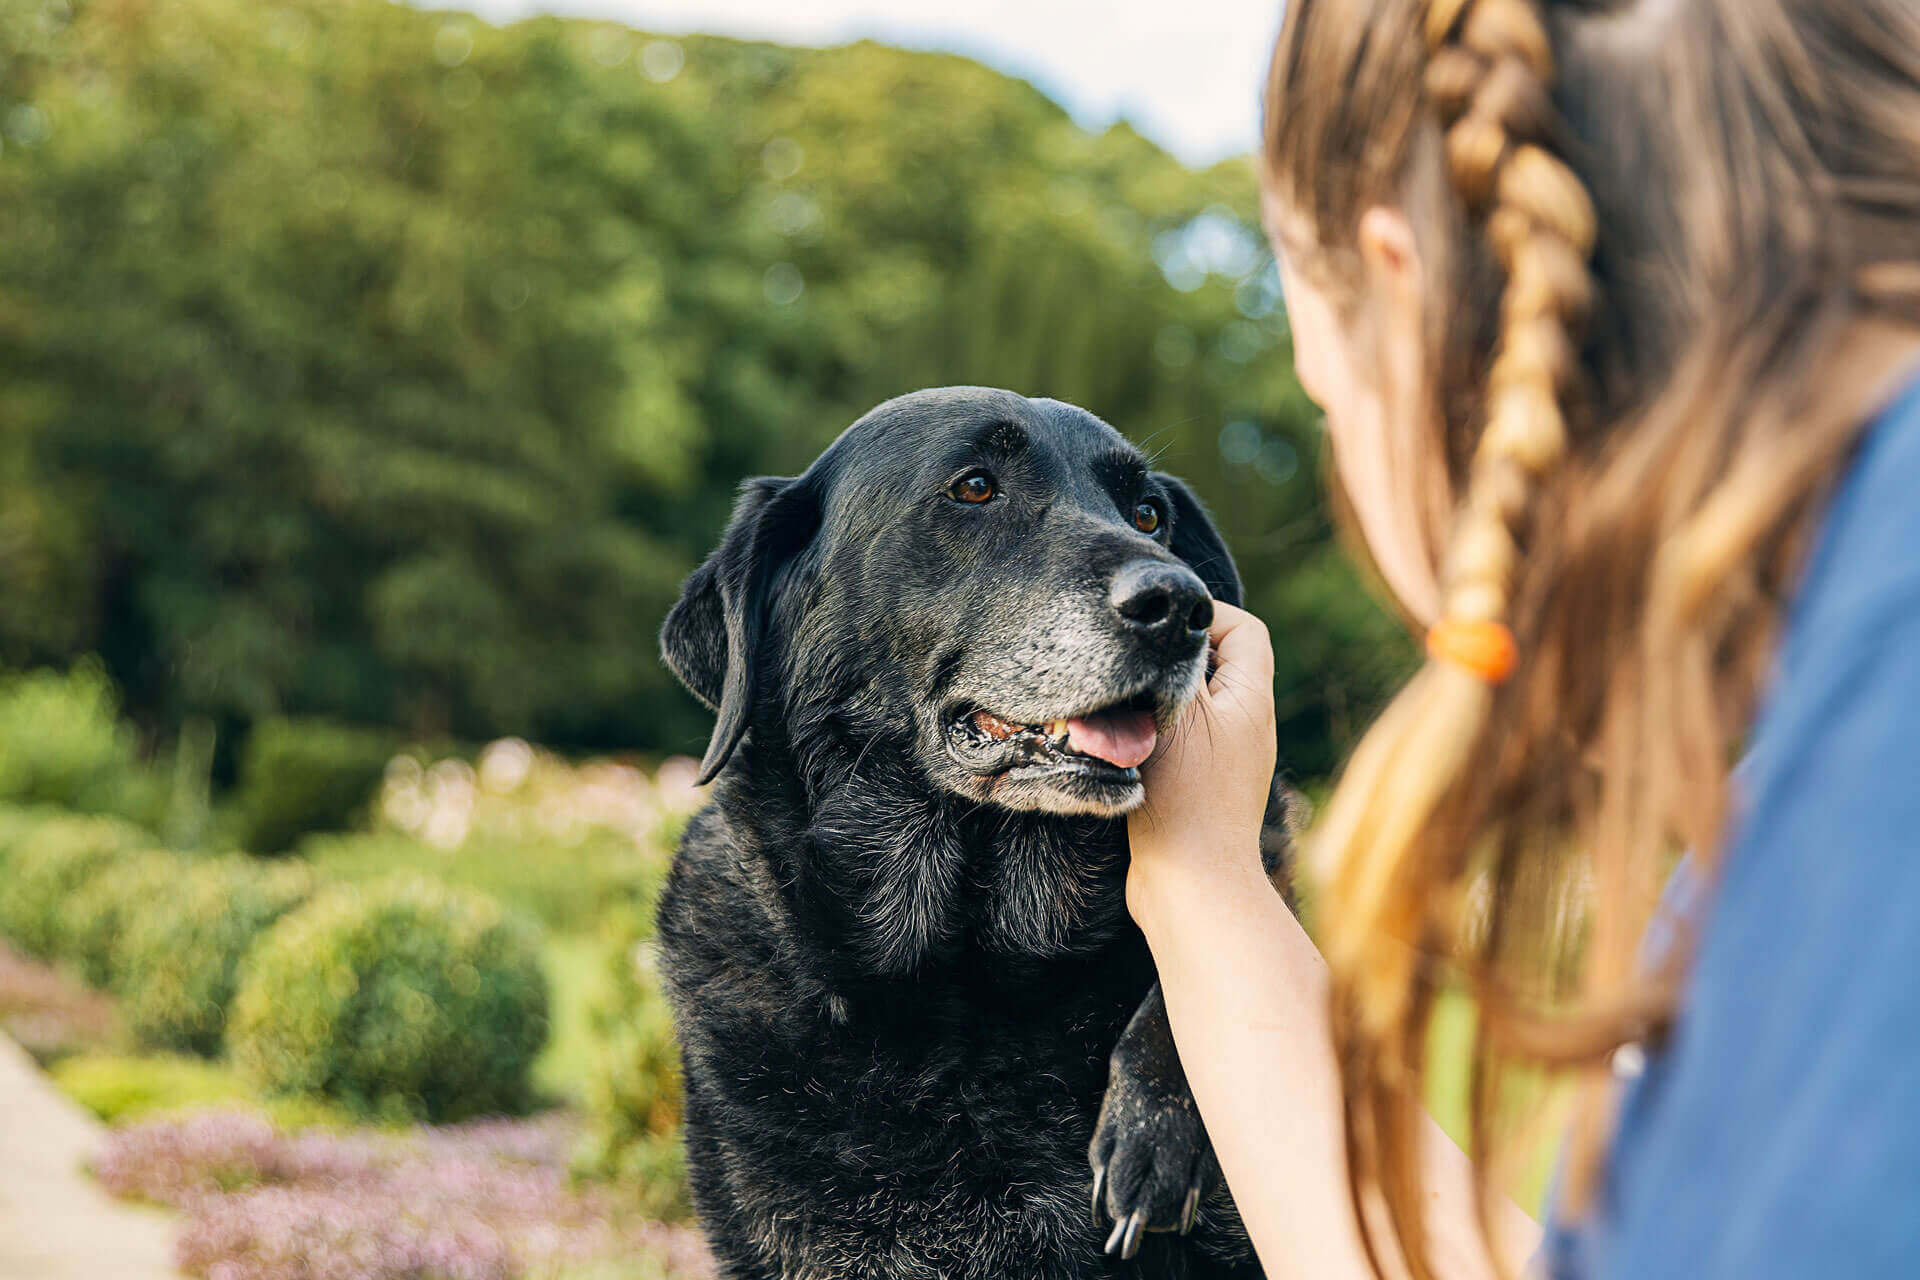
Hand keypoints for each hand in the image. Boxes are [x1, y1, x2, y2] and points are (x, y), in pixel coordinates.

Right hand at [1128, 601, 1277, 923]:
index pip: (1244, 629)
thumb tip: (1169, 625)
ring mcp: (1228, 759)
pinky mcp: (1203, 789)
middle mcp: (1249, 726)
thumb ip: (1176, 661)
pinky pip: (1181, 741)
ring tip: (1122, 707)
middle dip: (1173, 658)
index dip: (1205, 615)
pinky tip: (1122, 746)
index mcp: (1252, 699)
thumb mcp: (1178, 712)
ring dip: (1156, 699)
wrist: (1192, 886)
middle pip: (1217, 664)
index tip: (1159, 627)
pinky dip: (1152, 734)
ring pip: (1193, 704)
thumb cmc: (1186, 796)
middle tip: (1133, 663)